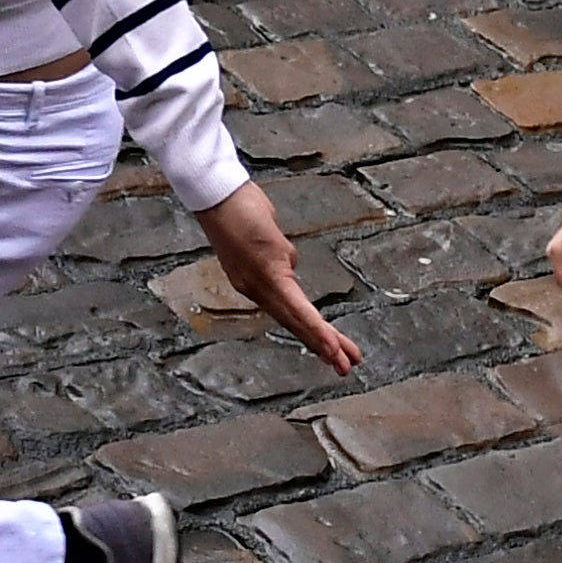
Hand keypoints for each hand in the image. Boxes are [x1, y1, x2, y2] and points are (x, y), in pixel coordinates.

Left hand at [192, 181, 357, 370]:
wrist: (216, 193)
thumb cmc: (239, 208)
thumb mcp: (264, 237)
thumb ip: (277, 257)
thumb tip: (290, 265)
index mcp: (252, 283)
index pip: (285, 314)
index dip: (308, 334)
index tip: (328, 352)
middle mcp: (255, 288)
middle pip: (294, 323)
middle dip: (322, 348)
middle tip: (344, 369)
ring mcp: (261, 281)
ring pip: (297, 319)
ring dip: (324, 343)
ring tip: (345, 360)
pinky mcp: (269, 271)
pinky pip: (296, 305)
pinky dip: (314, 327)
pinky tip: (329, 342)